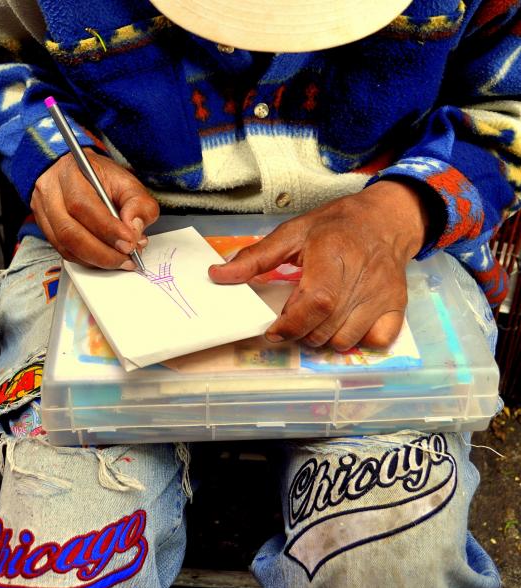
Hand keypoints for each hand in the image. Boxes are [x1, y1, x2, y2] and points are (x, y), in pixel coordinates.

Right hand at [31, 149, 158, 268]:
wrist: (76, 174)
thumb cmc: (100, 177)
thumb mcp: (127, 181)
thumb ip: (138, 203)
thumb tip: (134, 230)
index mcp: (69, 173)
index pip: (83, 205)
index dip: (107, 229)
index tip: (129, 242)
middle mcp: (50, 192)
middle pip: (69, 232)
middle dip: (102, 252)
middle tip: (127, 258)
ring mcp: (43, 212)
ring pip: (65, 246)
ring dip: (96, 260)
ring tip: (120, 260)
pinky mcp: (45, 229)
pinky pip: (64, 253)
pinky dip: (87, 260)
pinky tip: (105, 259)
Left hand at [209, 180, 430, 350]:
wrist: (386, 218)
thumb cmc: (335, 225)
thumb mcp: (292, 232)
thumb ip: (255, 257)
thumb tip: (218, 274)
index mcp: (333, 255)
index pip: (316, 302)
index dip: (291, 323)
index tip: (274, 329)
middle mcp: (361, 277)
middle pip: (326, 327)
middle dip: (300, 332)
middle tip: (293, 318)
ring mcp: (382, 294)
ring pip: (346, 339)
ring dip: (324, 338)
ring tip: (317, 319)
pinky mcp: (398, 305)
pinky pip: (377, 340)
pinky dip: (357, 339)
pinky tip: (344, 322)